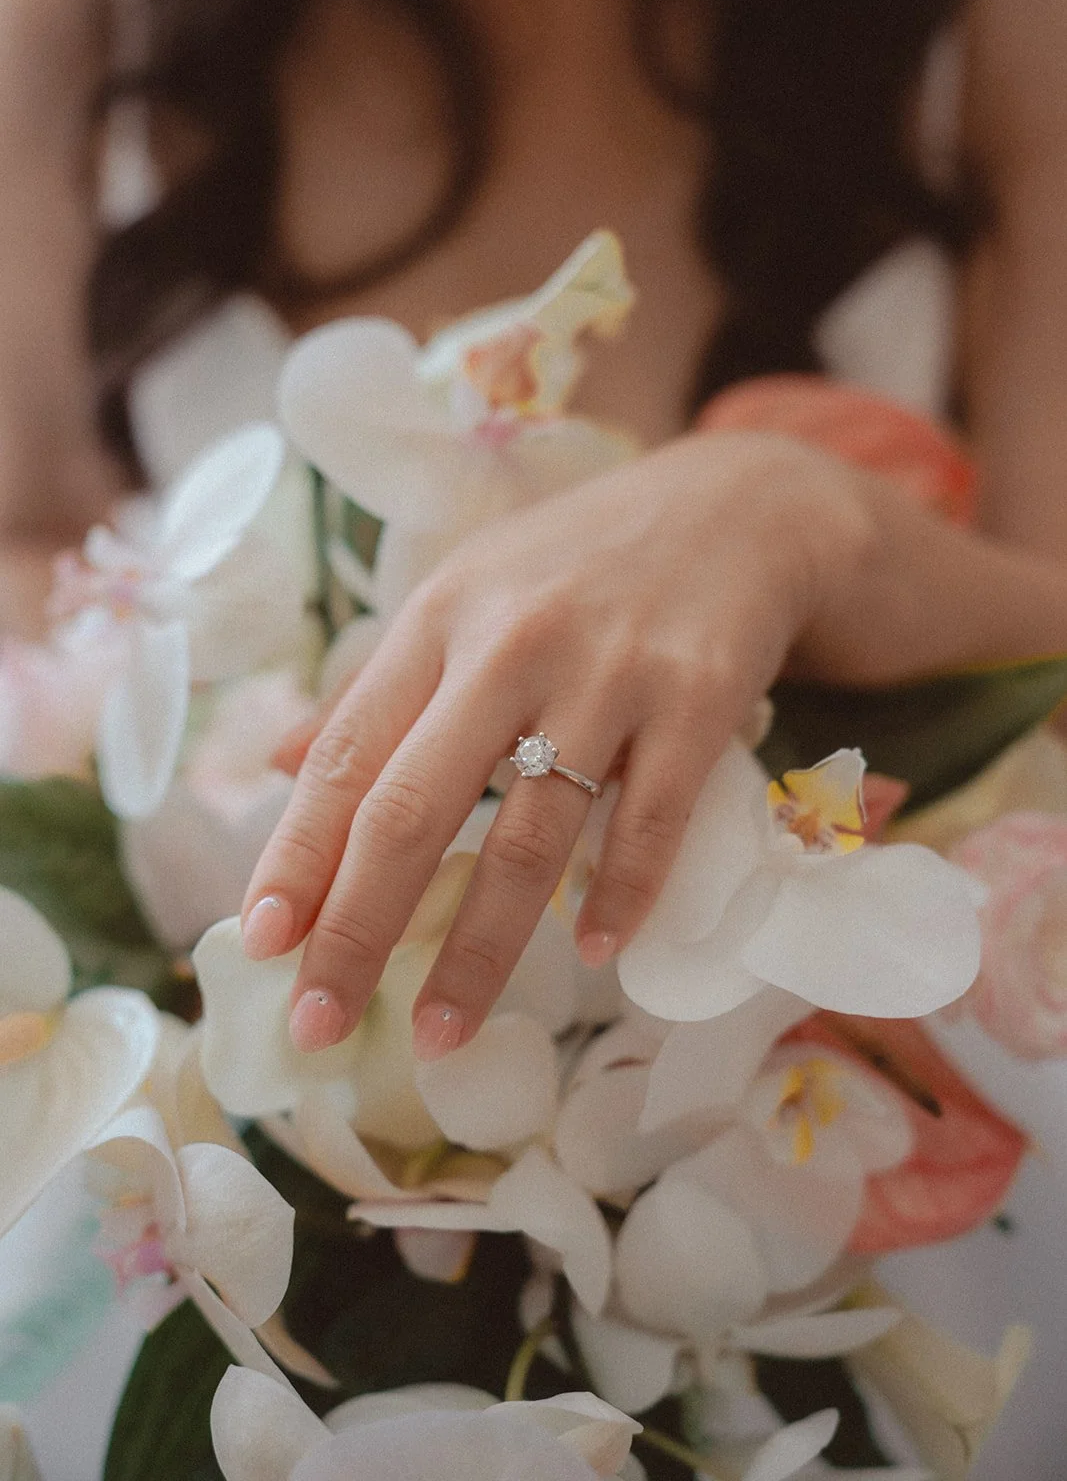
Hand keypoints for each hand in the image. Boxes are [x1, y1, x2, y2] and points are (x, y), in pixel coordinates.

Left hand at [241, 429, 865, 1057]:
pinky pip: (651, 820)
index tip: (260, 940)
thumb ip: (376, 681)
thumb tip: (275, 763)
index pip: (346, 753)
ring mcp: (608, 673)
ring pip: (530, 835)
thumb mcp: (461, 594)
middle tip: (320, 1022)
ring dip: (479, 949)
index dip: (296, 853)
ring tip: (440, 1031)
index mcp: (437, 619)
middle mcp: (511, 644)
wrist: (735, 506)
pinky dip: (621, 894)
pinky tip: (593, 952)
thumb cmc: (576, 564)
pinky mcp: (697, 699)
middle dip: (357, 926)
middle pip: (415, 806)